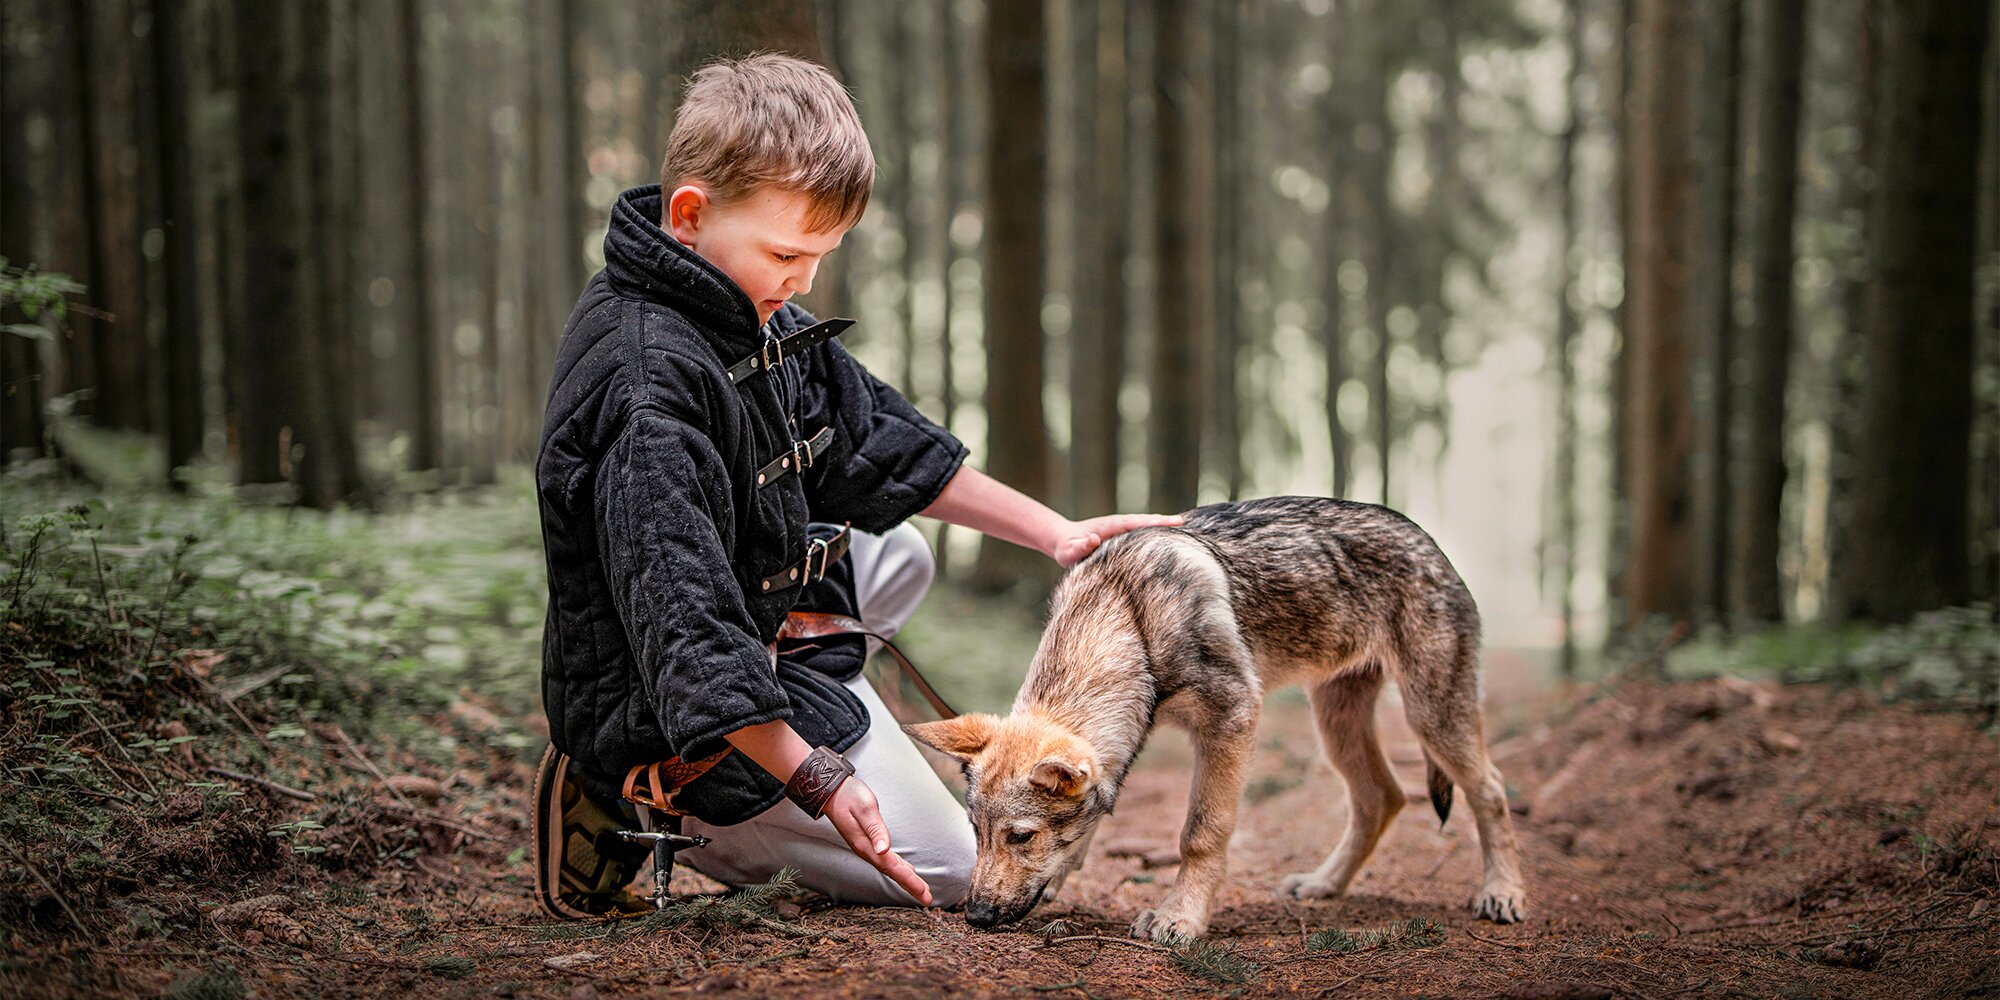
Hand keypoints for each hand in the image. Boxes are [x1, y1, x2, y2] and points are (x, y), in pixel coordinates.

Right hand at [822, 776, 932, 905]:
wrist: (831, 793)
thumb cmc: (849, 796)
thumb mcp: (865, 809)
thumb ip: (875, 829)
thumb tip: (884, 849)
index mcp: (866, 845)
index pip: (891, 866)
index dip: (908, 880)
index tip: (922, 892)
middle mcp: (866, 850)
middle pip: (892, 872)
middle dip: (910, 886)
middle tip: (927, 900)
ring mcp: (867, 848)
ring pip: (890, 868)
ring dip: (906, 879)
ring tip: (921, 890)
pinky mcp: (868, 842)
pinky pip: (887, 861)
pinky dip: (899, 868)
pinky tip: (906, 871)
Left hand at [1051, 513, 1185, 567]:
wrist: (1063, 540)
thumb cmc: (1067, 549)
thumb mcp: (1070, 550)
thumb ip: (1079, 547)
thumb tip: (1093, 540)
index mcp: (1110, 527)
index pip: (1135, 523)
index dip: (1153, 523)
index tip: (1171, 522)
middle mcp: (1119, 525)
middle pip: (1144, 521)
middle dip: (1163, 521)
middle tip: (1183, 522)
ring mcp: (1122, 529)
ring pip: (1145, 524)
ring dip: (1162, 524)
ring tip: (1182, 526)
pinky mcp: (1123, 535)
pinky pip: (1141, 531)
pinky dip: (1155, 530)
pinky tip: (1169, 535)